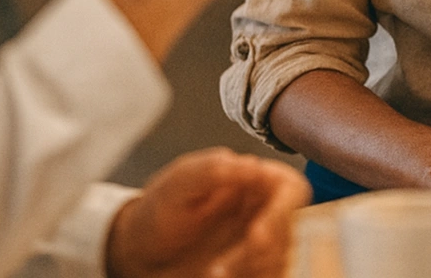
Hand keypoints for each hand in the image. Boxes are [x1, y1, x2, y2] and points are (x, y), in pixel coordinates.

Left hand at [106, 148, 310, 277]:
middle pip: (290, 228)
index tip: (257, 233)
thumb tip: (252, 164)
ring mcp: (259, 243)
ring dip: (254, 270)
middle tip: (227, 266)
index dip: (284, 210)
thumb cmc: (158, 211)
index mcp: (252, 180)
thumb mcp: (177, 184)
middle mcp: (262, 210)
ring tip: (215, 272)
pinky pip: (272, 275)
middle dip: (266, 250)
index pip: (291, 188)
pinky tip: (220, 276)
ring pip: (282, 258)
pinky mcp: (253, 268)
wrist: (138, 253)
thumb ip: (211, 169)